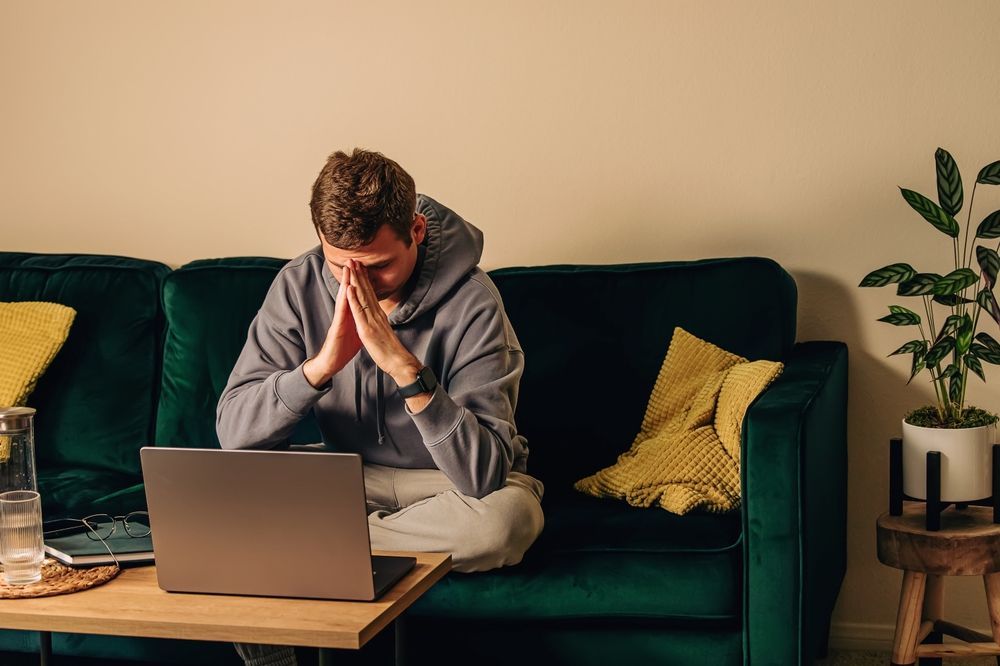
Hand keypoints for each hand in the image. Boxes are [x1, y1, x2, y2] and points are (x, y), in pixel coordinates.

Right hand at [302, 266, 362, 387]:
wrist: (332, 362)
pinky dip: (345, 300)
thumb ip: (360, 321)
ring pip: (344, 298)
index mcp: (352, 315)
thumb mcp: (357, 332)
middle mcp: (345, 314)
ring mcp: (340, 319)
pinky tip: (346, 290)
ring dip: (346, 282)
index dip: (361, 282)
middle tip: (354, 259)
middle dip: (352, 276)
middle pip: (349, 292)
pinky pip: (342, 311)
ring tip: (348, 268)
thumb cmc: (343, 348)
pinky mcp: (337, 326)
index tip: (364, 268)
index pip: (357, 295)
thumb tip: (367, 316)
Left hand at [343, 259, 421, 384]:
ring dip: (356, 281)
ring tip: (351, 267)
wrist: (399, 362)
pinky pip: (359, 312)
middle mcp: (377, 314)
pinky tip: (350, 288)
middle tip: (354, 259)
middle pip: (367, 291)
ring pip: (363, 297)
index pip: (371, 294)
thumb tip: (379, 317)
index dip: (365, 280)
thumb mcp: (385, 332)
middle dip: (360, 274)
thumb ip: (381, 322)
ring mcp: (372, 321)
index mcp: (379, 315)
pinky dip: (354, 299)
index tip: (360, 267)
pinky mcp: (367, 329)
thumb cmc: (392, 351)